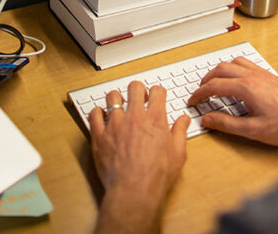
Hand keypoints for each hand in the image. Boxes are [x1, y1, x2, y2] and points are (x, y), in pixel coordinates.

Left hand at [90, 80, 189, 233]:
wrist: (134, 190)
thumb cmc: (157, 175)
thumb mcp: (178, 154)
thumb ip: (180, 132)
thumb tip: (183, 120)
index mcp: (155, 119)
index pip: (157, 91)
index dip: (158, 92)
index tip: (156, 96)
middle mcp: (134, 117)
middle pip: (134, 87)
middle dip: (138, 89)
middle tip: (138, 97)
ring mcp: (115, 124)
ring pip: (112, 97)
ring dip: (116, 98)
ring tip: (118, 105)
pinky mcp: (99, 135)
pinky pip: (94, 115)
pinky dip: (97, 113)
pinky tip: (101, 117)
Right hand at [188, 56, 277, 147]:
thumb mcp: (253, 130)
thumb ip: (227, 124)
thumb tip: (208, 119)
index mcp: (247, 88)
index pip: (214, 86)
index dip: (199, 94)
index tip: (193, 101)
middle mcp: (254, 76)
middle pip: (221, 69)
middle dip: (206, 80)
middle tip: (200, 92)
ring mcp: (263, 74)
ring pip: (234, 62)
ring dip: (220, 70)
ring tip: (214, 83)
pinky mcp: (270, 76)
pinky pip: (247, 64)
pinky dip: (234, 68)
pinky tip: (236, 79)